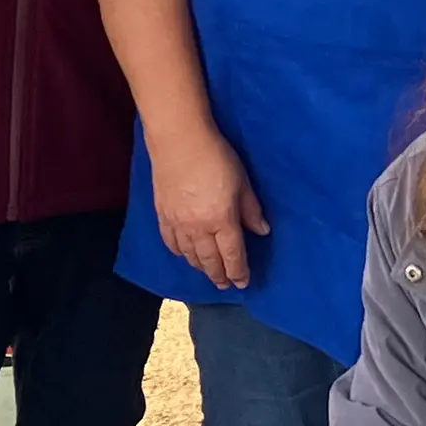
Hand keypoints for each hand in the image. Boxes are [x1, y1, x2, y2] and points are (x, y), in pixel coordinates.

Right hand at [150, 121, 267, 290]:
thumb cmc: (216, 156)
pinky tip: (185, 255)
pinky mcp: (162, 215)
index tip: (243, 283)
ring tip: (209, 273)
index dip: (239, 272)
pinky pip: (171, 243)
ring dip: (201, 267)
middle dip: (219, 275)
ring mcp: (178, 223)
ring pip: (190, 255)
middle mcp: (199, 228)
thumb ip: (251, 209)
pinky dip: (180, 253)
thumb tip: (262, 231)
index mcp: (222, 220)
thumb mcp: (242, 182)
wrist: (179, 140)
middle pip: (210, 261)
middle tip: (225, 285)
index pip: (232, 255)